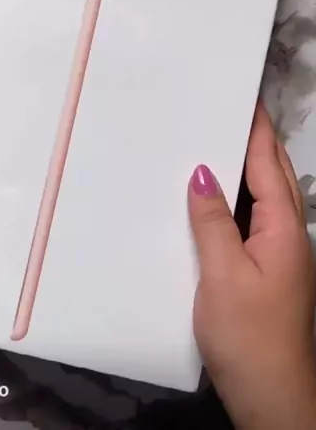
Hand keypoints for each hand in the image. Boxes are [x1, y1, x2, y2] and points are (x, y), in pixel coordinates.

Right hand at [189, 102, 315, 429]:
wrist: (273, 398)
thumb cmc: (248, 335)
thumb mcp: (224, 275)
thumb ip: (213, 221)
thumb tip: (203, 170)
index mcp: (284, 228)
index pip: (268, 163)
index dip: (256, 128)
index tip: (242, 94)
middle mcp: (289, 234)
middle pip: (274, 174)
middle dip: (256, 139)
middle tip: (226, 108)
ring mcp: (282, 255)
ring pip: (266, 196)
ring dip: (247, 166)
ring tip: (216, 140)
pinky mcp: (270, 272)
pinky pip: (255, 219)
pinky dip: (239, 197)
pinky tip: (215, 199)